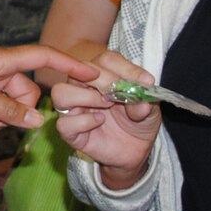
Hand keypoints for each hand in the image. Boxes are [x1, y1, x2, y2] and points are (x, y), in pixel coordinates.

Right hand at [47, 49, 160, 185]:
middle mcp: (83, 87)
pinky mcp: (70, 131)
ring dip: (86, 97)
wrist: (136, 150)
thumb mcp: (150, 110)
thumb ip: (145, 100)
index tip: (146, 82)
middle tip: (121, 94)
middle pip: (79, 71)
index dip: (125, 68)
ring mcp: (73, 109)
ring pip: (60, 92)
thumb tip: (143, 93)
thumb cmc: (139, 122)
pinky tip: (99, 122)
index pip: (106, 59)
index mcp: (103, 75)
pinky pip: (64, 122)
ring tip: (106, 105)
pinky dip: (83, 121)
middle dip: (103, 80)